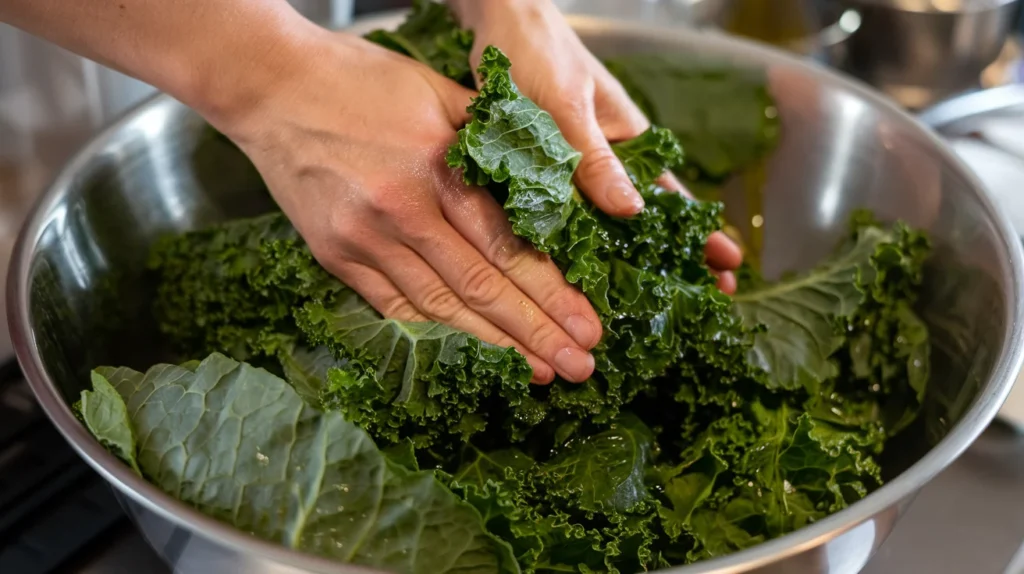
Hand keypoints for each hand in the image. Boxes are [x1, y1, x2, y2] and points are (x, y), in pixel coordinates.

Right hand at [215, 23, 600, 384]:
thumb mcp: (438, 90)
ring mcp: (365, 239)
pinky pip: (392, 307)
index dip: (552, 292)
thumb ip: (492, 133)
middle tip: (578, 367)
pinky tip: (469, 360)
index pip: (508, 246)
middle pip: (482, 286)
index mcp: (439, 167)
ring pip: (439, 307)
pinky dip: (434, 335)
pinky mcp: (336, 255)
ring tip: (537, 373)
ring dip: (493, 347)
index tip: (588, 326)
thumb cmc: (361, 80)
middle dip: (536, 333)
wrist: (271, 87)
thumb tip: (546, 174)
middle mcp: (404, 211)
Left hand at [450, 0, 742, 291]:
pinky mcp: (541, 172)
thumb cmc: (540, 55)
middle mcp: (606, 162)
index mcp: (628, 142)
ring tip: (641, 305)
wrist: (496, 24)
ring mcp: (575, 170)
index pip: (673, 198)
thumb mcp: (568, 110)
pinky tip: (579, 276)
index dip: (700, 236)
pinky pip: (564, 216)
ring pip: (604, 225)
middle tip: (700, 302)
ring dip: (624, 260)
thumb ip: (596, 160)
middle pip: (645, 221)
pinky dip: (576, 244)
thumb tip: (634, 211)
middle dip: (672, 260)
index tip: (730, 270)